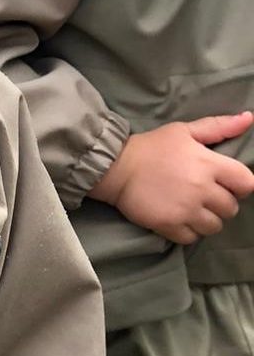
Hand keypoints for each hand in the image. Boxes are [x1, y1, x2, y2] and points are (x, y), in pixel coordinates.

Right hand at [90, 113, 253, 243]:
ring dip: (205, 219)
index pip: (246, 184)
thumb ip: (218, 127)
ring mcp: (186, 209)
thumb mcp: (183, 131)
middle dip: (219, 203)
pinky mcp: (169, 225)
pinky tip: (178, 218)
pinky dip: (188, 231)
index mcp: (209, 164)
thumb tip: (249, 118)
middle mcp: (202, 189)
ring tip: (190, 208)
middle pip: (231, 208)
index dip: (238, 185)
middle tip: (201, 195)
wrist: (114, 166)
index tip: (224, 183)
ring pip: (214, 226)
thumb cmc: (151, 147)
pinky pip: (193, 238)